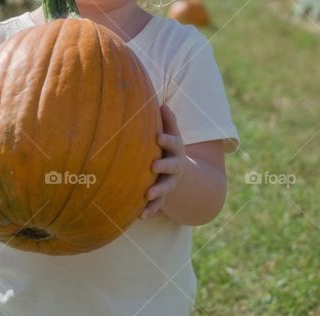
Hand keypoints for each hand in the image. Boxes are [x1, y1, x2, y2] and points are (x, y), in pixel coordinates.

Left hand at [140, 105, 185, 219]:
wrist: (179, 173)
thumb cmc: (168, 147)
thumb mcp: (172, 134)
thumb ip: (168, 121)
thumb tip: (162, 103)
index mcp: (176, 149)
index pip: (174, 143)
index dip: (167, 139)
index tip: (159, 137)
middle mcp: (175, 167)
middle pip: (171, 166)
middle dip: (164, 165)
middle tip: (153, 165)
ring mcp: (170, 182)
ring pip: (165, 188)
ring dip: (157, 191)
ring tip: (147, 194)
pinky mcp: (164, 196)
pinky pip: (158, 204)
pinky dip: (150, 210)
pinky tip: (140, 216)